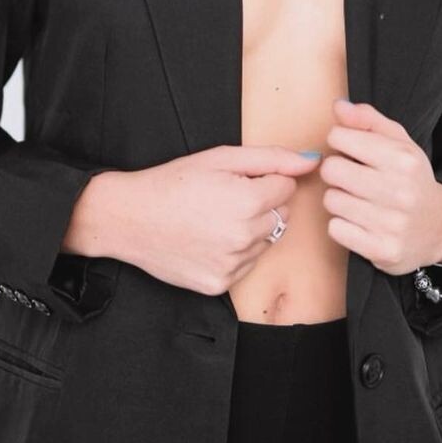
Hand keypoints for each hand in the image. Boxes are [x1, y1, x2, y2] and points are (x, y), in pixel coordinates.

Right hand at [94, 145, 318, 296]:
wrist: (129, 218)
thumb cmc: (172, 182)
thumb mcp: (220, 158)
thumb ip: (271, 158)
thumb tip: (312, 161)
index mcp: (248, 202)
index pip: (288, 188)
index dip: (265, 179)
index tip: (238, 180)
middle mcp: (245, 237)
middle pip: (281, 215)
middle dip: (261, 203)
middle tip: (225, 197)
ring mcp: (233, 265)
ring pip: (266, 241)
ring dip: (251, 228)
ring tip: (215, 218)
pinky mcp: (220, 284)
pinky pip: (246, 264)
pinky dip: (235, 252)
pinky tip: (208, 239)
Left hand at [320, 98, 441, 274]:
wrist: (439, 228)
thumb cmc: (411, 179)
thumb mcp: (399, 142)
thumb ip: (368, 120)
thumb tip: (338, 106)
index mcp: (403, 159)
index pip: (339, 137)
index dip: (339, 142)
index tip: (350, 150)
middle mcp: (400, 191)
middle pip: (331, 170)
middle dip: (336, 172)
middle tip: (351, 177)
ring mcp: (392, 223)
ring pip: (331, 200)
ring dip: (339, 200)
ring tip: (358, 200)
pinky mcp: (382, 250)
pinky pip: (336, 229)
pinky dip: (342, 226)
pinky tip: (360, 222)